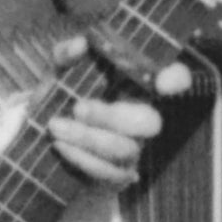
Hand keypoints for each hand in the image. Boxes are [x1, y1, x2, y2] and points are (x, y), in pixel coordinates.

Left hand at [38, 39, 189, 188]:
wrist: (43, 147)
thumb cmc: (61, 103)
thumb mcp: (58, 75)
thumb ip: (66, 55)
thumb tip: (80, 44)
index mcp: (137, 89)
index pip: (177, 81)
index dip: (178, 81)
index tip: (163, 81)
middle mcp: (143, 119)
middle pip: (148, 122)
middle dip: (111, 116)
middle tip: (78, 108)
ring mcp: (134, 151)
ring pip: (123, 148)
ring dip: (88, 138)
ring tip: (56, 126)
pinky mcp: (118, 177)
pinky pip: (107, 172)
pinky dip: (80, 157)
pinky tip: (60, 145)